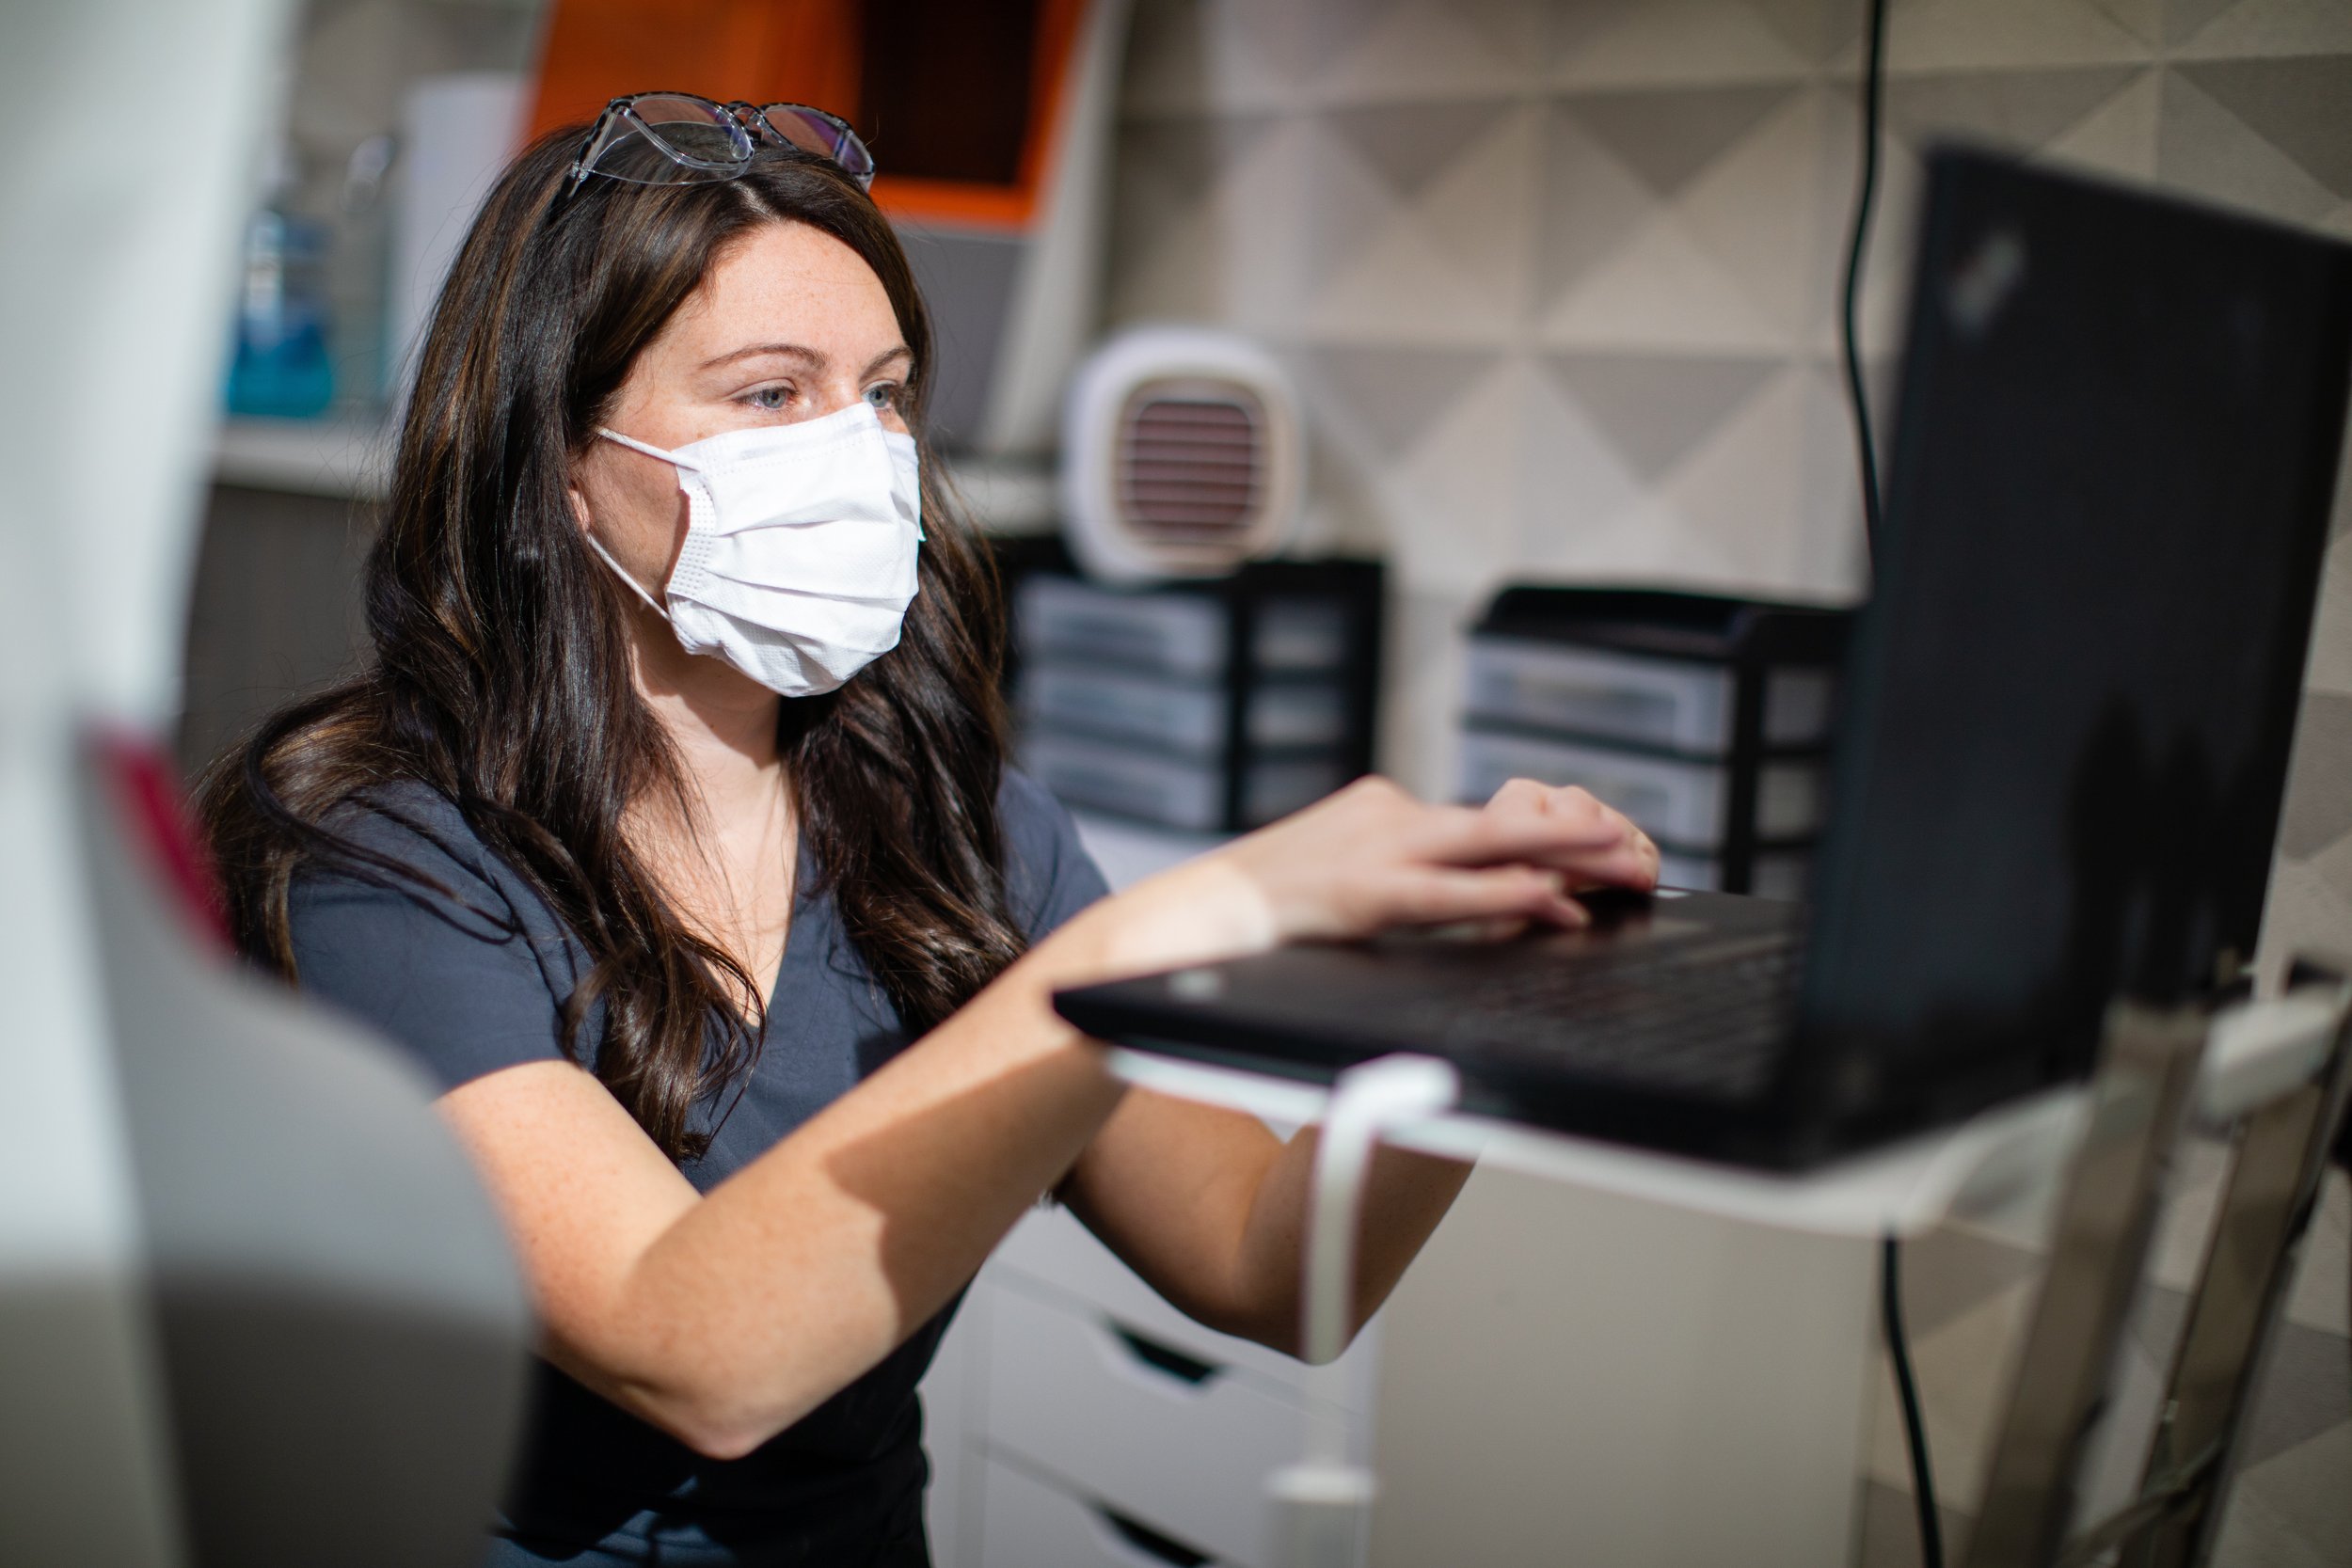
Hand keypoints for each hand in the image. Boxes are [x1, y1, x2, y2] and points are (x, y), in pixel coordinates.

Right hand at [1198, 775, 1658, 951]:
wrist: (1183, 918)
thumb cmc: (1255, 914)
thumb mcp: (1333, 878)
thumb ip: (1389, 879)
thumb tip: (1450, 897)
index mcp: (1380, 810)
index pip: (1478, 821)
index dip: (1544, 835)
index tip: (1597, 845)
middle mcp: (1385, 815)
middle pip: (1500, 822)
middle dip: (1574, 837)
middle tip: (1635, 847)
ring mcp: (1371, 849)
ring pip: (1488, 844)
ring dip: (1562, 855)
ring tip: (1619, 864)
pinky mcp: (1357, 892)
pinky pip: (1445, 893)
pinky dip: (1502, 894)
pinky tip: (1547, 900)